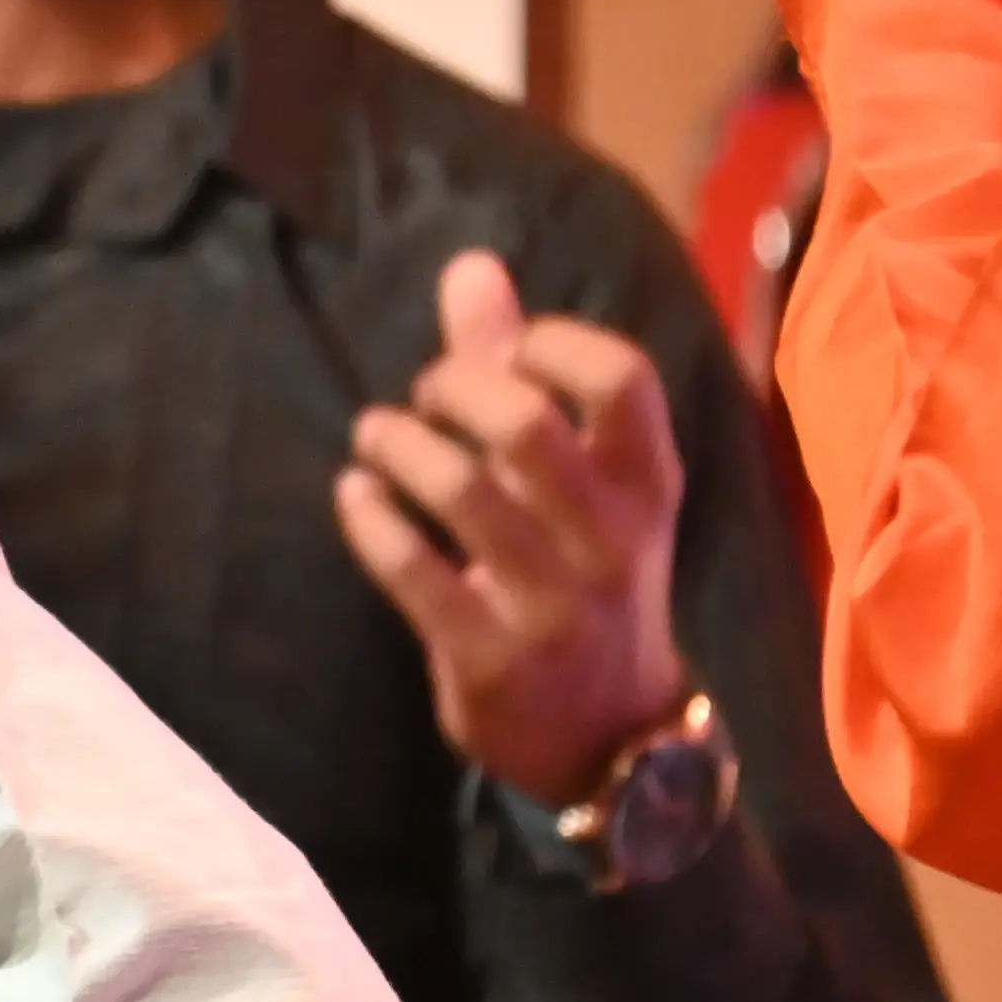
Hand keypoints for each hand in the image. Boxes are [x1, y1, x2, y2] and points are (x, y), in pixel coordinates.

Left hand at [334, 251, 691, 809]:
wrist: (609, 735)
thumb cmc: (585, 574)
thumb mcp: (584, 481)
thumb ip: (522, 371)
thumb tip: (470, 265)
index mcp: (646, 482)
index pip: (621, 375)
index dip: (548, 340)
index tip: (504, 350)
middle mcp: (610, 538)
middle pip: (522, 422)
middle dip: (452, 386)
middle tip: (424, 395)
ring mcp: (552, 602)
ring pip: (459, 490)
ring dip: (397, 444)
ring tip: (376, 437)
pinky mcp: (490, 656)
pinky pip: (410, 569)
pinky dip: (369, 517)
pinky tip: (356, 495)